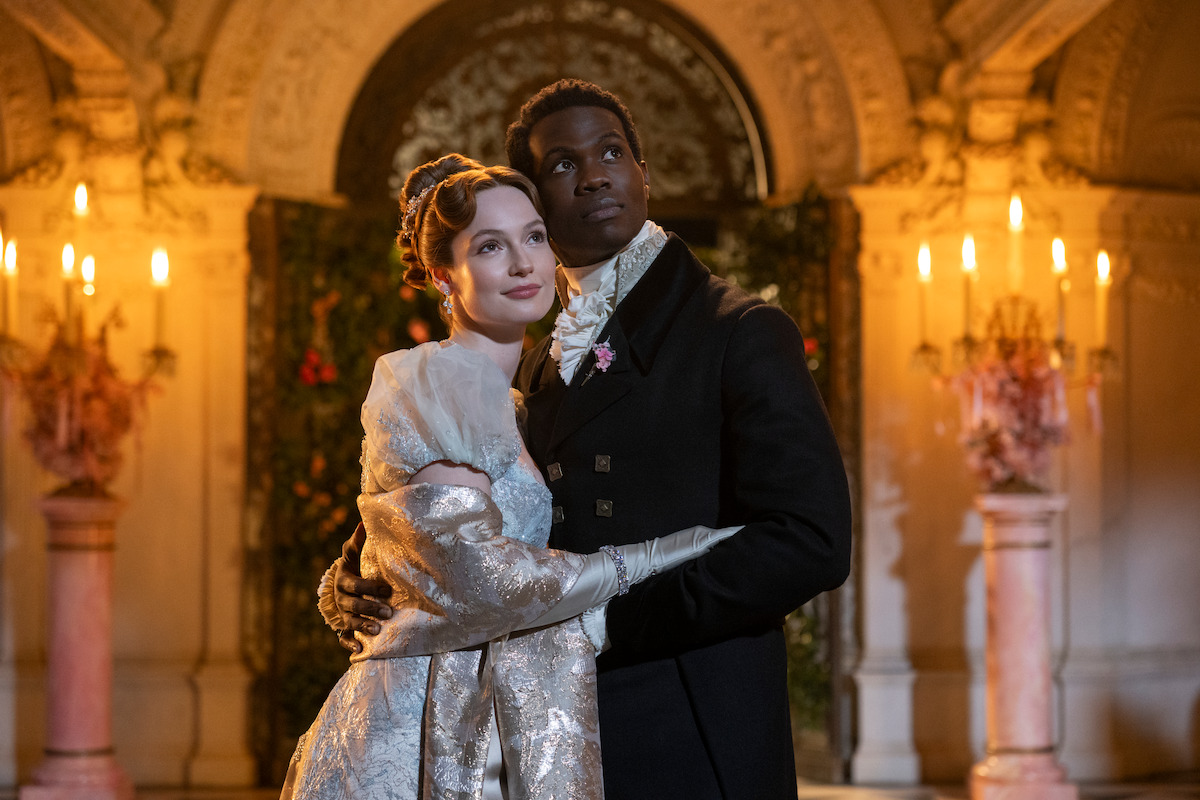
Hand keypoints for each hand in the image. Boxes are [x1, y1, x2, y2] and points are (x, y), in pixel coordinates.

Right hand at [332, 523, 392, 652]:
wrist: (339, 589)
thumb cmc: (352, 570)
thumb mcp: (352, 556)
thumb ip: (357, 543)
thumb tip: (364, 522)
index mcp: (343, 580)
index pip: (355, 585)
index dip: (369, 588)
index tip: (387, 590)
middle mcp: (340, 599)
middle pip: (352, 605)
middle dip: (370, 608)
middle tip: (388, 613)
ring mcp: (340, 614)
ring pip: (349, 622)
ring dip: (362, 626)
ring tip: (377, 630)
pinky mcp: (342, 628)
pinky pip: (342, 638)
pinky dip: (349, 644)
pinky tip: (359, 650)